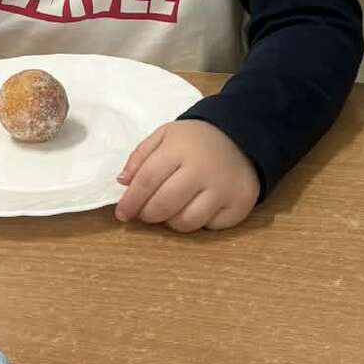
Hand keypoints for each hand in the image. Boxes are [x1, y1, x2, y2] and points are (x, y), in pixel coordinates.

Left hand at [115, 120, 259, 231]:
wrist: (241, 137)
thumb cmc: (196, 140)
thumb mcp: (165, 136)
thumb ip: (140, 157)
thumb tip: (123, 183)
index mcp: (180, 148)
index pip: (146, 181)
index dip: (130, 201)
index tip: (122, 213)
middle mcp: (202, 170)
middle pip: (164, 206)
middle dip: (147, 214)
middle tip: (145, 213)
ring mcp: (223, 189)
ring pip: (186, 222)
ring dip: (172, 221)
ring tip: (172, 208)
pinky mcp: (239, 204)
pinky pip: (209, 227)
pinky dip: (199, 222)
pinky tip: (197, 207)